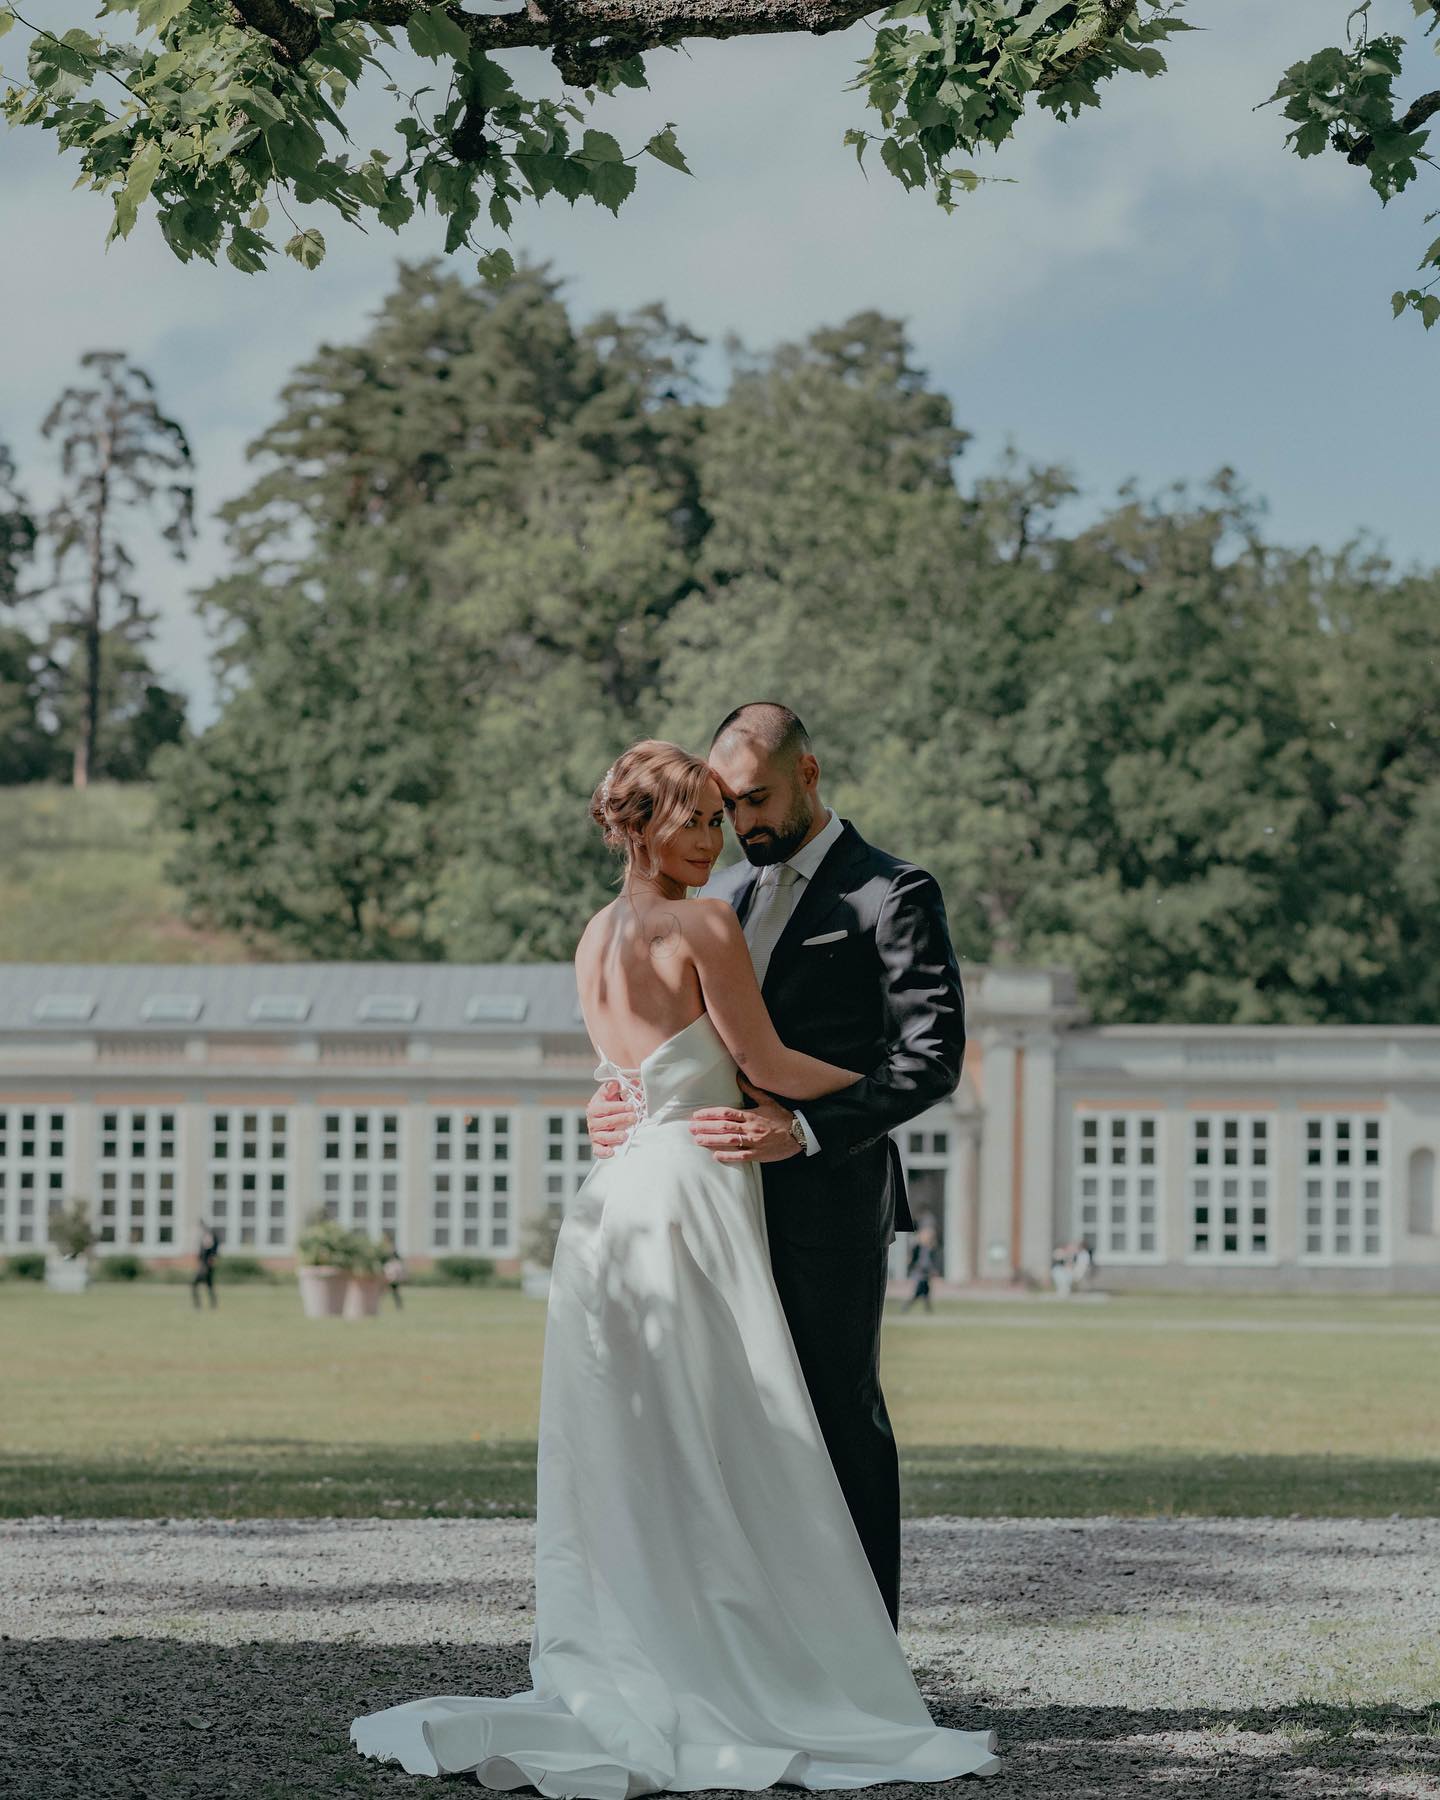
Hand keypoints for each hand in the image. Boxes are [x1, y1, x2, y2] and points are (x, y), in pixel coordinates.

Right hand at [587, 1081, 638, 1159]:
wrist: (606, 1118)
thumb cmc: (611, 1105)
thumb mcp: (611, 1094)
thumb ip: (614, 1087)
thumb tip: (616, 1082)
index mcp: (595, 1107)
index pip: (606, 1108)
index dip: (618, 1107)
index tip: (631, 1106)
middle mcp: (593, 1121)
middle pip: (606, 1122)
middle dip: (621, 1120)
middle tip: (633, 1118)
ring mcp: (594, 1134)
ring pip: (603, 1136)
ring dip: (614, 1136)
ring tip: (625, 1135)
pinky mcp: (597, 1145)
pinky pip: (597, 1150)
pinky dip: (603, 1152)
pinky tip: (611, 1152)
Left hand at [689, 1075, 803, 1164]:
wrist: (800, 1133)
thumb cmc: (783, 1117)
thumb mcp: (768, 1101)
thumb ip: (752, 1090)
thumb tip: (739, 1077)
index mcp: (751, 1115)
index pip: (726, 1113)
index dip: (709, 1114)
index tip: (697, 1115)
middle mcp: (750, 1128)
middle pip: (723, 1127)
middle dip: (705, 1127)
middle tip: (691, 1128)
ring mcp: (754, 1142)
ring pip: (729, 1141)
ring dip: (712, 1140)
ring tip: (698, 1140)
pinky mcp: (759, 1154)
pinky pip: (741, 1156)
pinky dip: (728, 1156)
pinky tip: (715, 1156)